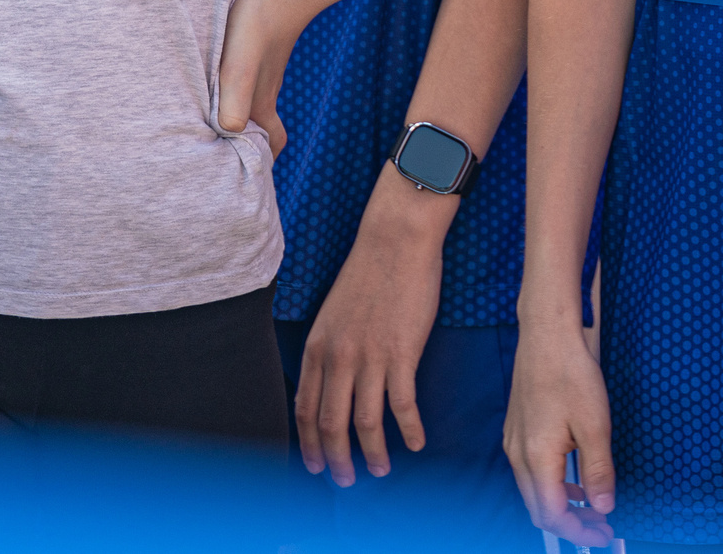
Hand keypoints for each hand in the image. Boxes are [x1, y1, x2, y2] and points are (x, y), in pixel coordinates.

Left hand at [217, 0, 309, 152]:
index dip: (263, 161)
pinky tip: (209, 76)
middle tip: (214, 151)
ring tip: (203, 120)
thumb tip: (228, 132)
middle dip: (243, 141)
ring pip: (250, 101)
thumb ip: (234, 101)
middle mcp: (263, 89)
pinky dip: (229, 86)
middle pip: (259, 125)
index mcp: (262, 101)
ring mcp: (261, 69)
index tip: (244, 172)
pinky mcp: (255, 49)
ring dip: (233, 113)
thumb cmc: (259, 24)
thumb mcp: (239, 67)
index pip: (272, 142)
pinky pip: (244, 78)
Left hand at [297, 195, 447, 484]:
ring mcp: (369, 357)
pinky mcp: (401, 354)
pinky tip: (417, 443)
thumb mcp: (333, 313)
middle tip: (346, 481)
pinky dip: (410, 429)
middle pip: (331, 423)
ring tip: (381, 470)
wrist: (395, 241)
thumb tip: (333, 381)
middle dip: (338, 459)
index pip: (305, 407)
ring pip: (366, 422)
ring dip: (373, 453)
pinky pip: (403, 405)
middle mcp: (338, 357)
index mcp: (317, 347)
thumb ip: (330, 348)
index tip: (316, 465)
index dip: (309, 442)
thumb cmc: (369, 272)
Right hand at [503, 314, 615, 545]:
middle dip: (570, 524)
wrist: (547, 333)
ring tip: (591, 506)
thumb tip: (602, 506)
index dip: (578, 532)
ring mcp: (514, 442)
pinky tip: (573, 477)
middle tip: (601, 527)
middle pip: (539, 508)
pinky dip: (552, 484)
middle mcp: (518, 455)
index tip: (603, 535)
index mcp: (537, 458)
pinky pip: (531, 471)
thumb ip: (598, 471)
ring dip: (561, 504)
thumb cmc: (571, 373)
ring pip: (534, 491)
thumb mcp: (595, 425)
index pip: (552, 515)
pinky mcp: (517, 430)